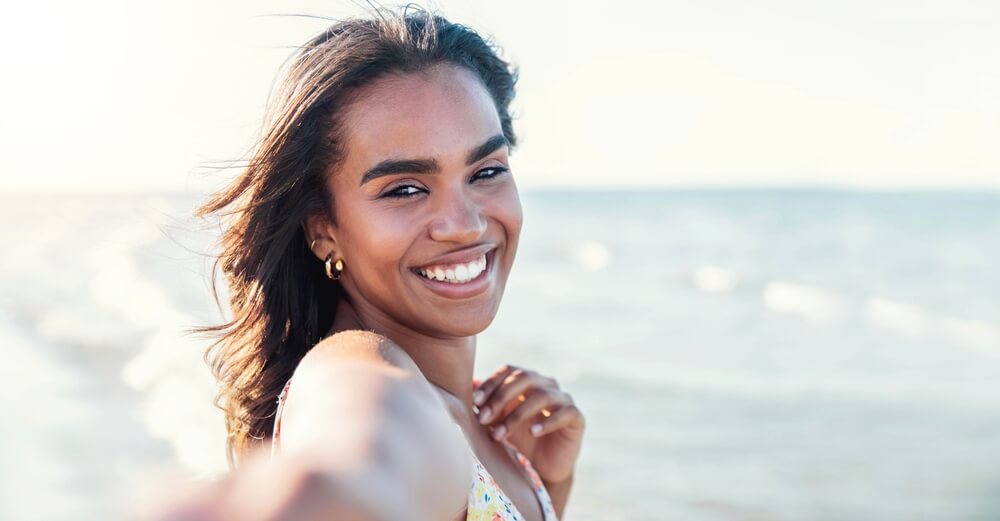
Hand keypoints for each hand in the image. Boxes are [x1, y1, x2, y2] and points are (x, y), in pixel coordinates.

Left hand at [473, 365, 584, 483]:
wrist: (543, 468)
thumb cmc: (518, 439)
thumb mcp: (498, 421)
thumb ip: (486, 404)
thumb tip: (469, 385)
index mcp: (527, 380)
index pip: (509, 370)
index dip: (492, 383)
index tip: (475, 402)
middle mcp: (546, 384)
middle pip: (524, 378)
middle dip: (500, 398)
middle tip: (483, 419)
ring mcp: (563, 399)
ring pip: (541, 396)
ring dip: (517, 415)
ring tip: (499, 435)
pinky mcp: (576, 418)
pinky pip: (564, 413)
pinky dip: (547, 421)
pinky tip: (532, 432)